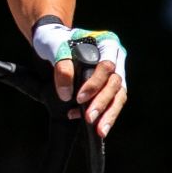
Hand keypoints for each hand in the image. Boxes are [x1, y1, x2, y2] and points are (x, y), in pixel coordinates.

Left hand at [31, 21, 127, 138]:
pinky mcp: (108, 87)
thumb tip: (67, 95)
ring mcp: (115, 73)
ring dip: (109, 114)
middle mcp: (116, 57)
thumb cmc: (55, 40)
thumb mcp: (54, 47)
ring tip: (100, 131)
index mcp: (107, 43)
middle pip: (116, 83)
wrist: (52, 41)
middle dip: (102, 103)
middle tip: (89, 119)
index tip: (79, 98)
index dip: (95, 84)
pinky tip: (86, 123)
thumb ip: (62, 68)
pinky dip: (101, 114)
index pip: (107, 66)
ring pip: (119, 96)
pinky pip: (111, 103)